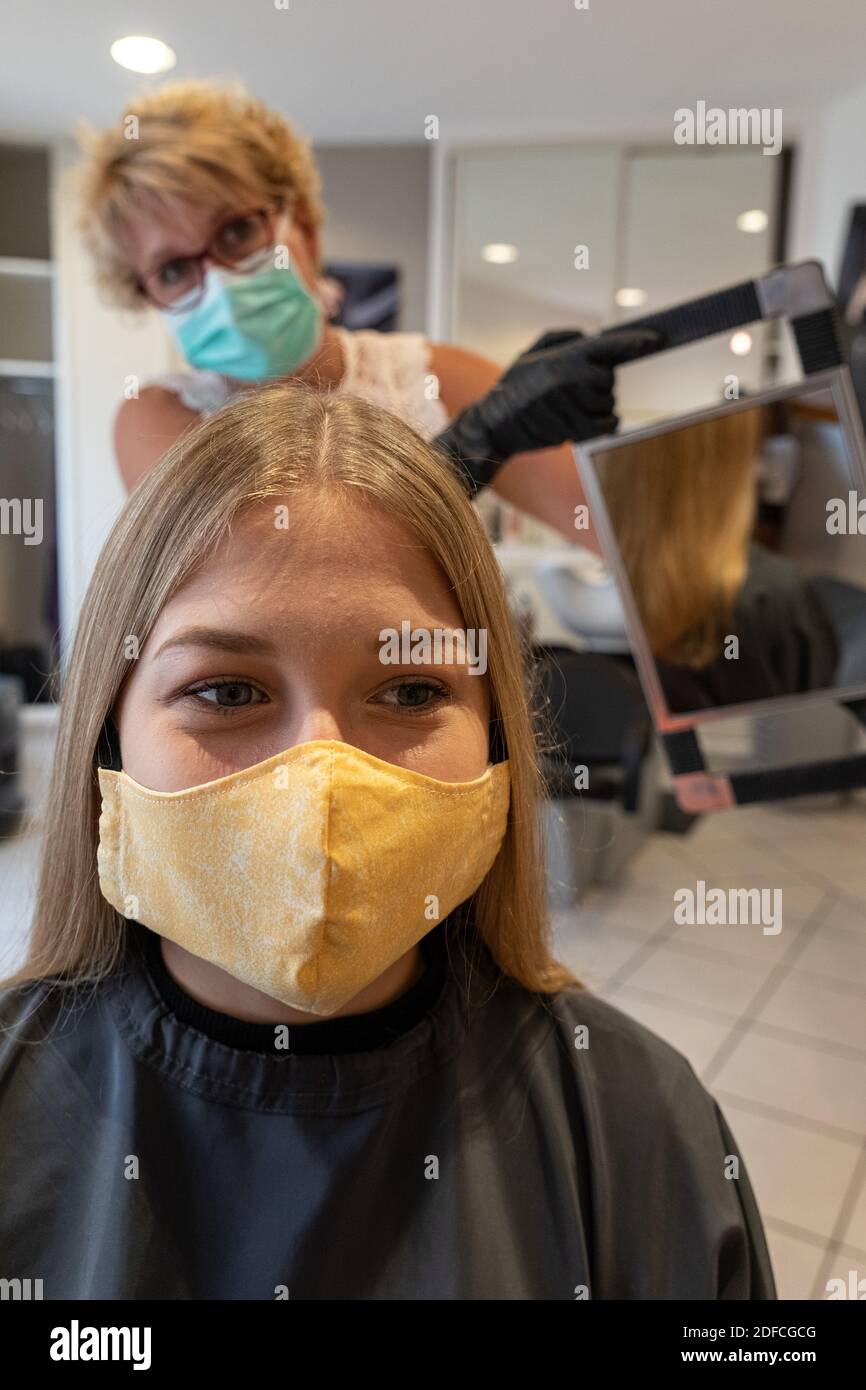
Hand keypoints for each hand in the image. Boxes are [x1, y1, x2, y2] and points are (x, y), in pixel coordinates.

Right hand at [433, 325, 660, 493]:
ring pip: (609, 402)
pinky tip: (591, 421)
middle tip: (576, 388)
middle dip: (599, 382)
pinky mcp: (575, 430)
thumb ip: (561, 338)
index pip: (607, 346)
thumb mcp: (531, 353)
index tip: (656, 339)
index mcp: (563, 358)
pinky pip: (609, 424)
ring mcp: (574, 406)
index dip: (634, 342)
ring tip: (573, 406)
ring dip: (600, 405)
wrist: (495, 424)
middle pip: (609, 378)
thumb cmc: (514, 386)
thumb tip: (592, 336)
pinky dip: (606, 423)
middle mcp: (570, 380)